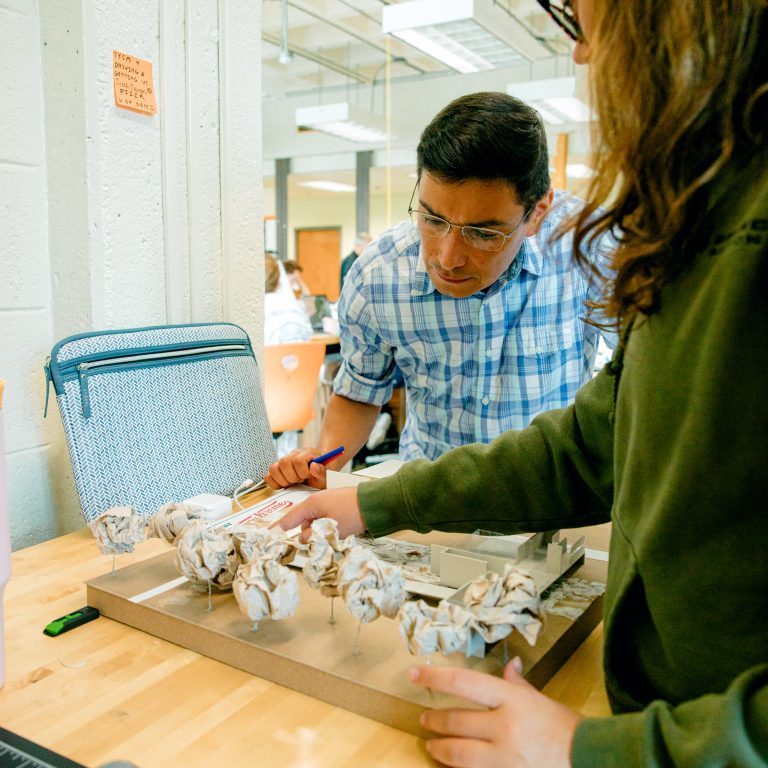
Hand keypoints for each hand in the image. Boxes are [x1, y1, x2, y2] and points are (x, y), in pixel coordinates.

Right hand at [265, 448, 327, 489]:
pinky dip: (275, 483)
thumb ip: (322, 472)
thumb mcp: (327, 476)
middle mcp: (294, 454)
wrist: (318, 475)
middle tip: (300, 481)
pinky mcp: (277, 469)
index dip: (302, 472)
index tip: (307, 477)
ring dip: (283, 480)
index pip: (298, 460)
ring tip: (293, 483)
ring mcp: (283, 461)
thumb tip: (313, 466)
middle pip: (284, 462)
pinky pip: (268, 476)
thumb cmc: (322, 475)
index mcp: (307, 453)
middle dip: (292, 477)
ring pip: (273, 468)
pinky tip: (285, 485)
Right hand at [273, 487, 364, 542]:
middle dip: (308, 533)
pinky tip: (339, 531)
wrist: (375, 502)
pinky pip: (325, 519)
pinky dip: (328, 527)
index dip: (278, 527)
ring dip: (320, 531)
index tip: (268, 534)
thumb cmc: (352, 514)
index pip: (289, 517)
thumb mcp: (330, 529)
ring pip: (315, 522)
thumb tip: (304, 538)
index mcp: (312, 503)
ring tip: (335, 535)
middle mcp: (317, 501)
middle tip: (320, 540)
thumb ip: (312, 535)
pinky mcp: (337, 505)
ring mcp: (327, 502)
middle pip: (303, 522)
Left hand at [410, 658, 581, 767]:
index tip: (414, 674)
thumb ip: (518, 686)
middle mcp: (505, 726)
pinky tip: (452, 764)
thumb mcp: (540, 700)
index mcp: (512, 699)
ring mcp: (504, 757)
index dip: (435, 677)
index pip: (463, 682)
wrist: (589, 760)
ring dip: (439, 748)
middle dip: (434, 721)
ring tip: (431, 745)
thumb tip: (510, 666)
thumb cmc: (566, 728)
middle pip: (456, 721)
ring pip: (458, 753)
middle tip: (424, 720)